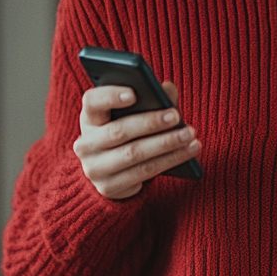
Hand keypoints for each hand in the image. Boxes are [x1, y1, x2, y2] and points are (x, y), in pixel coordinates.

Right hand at [73, 81, 201, 199]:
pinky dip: (169, 160)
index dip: (110, 96)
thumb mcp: (132, 114)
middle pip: (118, 131)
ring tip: (190, 135)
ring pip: (133, 154)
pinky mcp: (108, 187)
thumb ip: (150, 97)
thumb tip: (168, 89)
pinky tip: (189, 151)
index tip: (134, 93)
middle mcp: (86, 143)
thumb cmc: (127, 133)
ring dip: (166, 144)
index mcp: (89, 117)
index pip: (92, 101)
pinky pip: (143, 173)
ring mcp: (94, 168)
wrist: (111, 172)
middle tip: (176, 116)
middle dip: (150, 123)